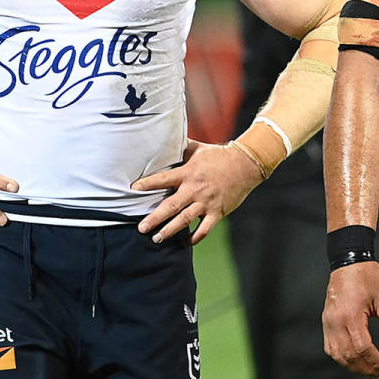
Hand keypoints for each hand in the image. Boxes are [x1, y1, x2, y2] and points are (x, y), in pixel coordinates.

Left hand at [132, 139, 264, 244]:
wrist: (246, 165)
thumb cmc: (219, 155)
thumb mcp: (198, 148)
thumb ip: (182, 147)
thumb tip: (166, 136)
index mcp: (188, 173)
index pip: (163, 179)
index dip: (148, 183)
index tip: (133, 189)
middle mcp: (195, 189)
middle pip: (171, 206)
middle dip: (155, 218)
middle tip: (141, 228)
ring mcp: (206, 203)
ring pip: (185, 220)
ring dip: (170, 231)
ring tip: (157, 238)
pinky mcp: (218, 212)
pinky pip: (205, 228)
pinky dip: (195, 237)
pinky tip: (186, 242)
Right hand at [322, 261, 378, 376]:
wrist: (349, 263)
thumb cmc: (367, 277)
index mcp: (352, 316)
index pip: (362, 347)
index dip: (374, 362)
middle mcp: (336, 321)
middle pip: (348, 354)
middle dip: (364, 368)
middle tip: (377, 373)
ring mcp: (328, 321)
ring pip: (336, 353)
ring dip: (351, 365)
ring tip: (366, 369)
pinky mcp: (326, 320)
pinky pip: (329, 345)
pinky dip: (339, 356)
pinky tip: (350, 358)